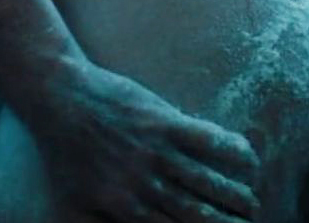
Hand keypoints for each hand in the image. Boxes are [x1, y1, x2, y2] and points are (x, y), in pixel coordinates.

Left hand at [21, 58, 262, 221]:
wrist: (57, 98)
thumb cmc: (63, 153)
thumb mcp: (74, 203)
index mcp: (123, 209)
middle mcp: (143, 185)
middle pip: (199, 216)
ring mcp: (155, 152)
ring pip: (209, 183)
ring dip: (237, 197)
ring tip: (252, 204)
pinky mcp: (162, 121)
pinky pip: (208, 140)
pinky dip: (233, 151)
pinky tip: (248, 160)